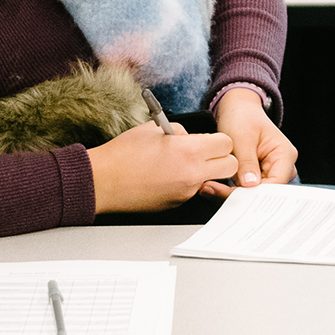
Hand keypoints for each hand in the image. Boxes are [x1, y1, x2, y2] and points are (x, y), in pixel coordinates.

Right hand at [88, 121, 237, 212]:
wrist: (104, 181)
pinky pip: (192, 191)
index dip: (219, 140)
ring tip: (180, 164)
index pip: (227, 144)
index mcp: (190, 152)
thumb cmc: (125, 153)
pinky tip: (166, 176)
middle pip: (230, 166)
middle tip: (205, 153)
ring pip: (211, 180)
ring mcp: (186, 192)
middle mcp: (193, 174)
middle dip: (222, 158)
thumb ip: (181, 132)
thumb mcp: (155, 129)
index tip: (209, 140)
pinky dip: (186, 183)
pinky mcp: (177, 204)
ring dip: (204, 171)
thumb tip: (192, 138)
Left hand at [213, 87, 297, 187]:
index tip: (230, 194)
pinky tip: (214, 187)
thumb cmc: (242, 118)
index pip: (275, 183)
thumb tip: (250, 185)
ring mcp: (271, 172)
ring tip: (210, 188)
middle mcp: (282, 166)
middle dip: (241, 195)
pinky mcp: (258, 176)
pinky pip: (247, 189)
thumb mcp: (242, 138)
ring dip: (233, 193)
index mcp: (285, 154)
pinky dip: (231, 190)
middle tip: (212, 191)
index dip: (254, 193)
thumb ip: (247, 161)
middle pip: (265, 191)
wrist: (238, 110)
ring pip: (255, 193)